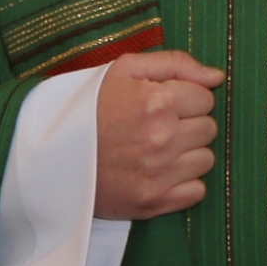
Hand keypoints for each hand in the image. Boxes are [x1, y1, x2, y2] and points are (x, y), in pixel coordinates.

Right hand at [91, 51, 224, 220]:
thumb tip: (217, 77)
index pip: (205, 97)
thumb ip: (175, 63)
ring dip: (187, 154)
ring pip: (206, 159)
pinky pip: (196, 191)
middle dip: (187, 124)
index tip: (161, 104)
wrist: (49, 156)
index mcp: (155, 101)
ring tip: (156, 150)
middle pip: (208, 128)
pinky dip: (183, 184)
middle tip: (157, 127)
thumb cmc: (87, 108)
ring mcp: (158, 173)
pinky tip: (159, 173)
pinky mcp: (153, 201)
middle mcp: (161, 138)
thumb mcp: (123, 70)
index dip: (184, 98)